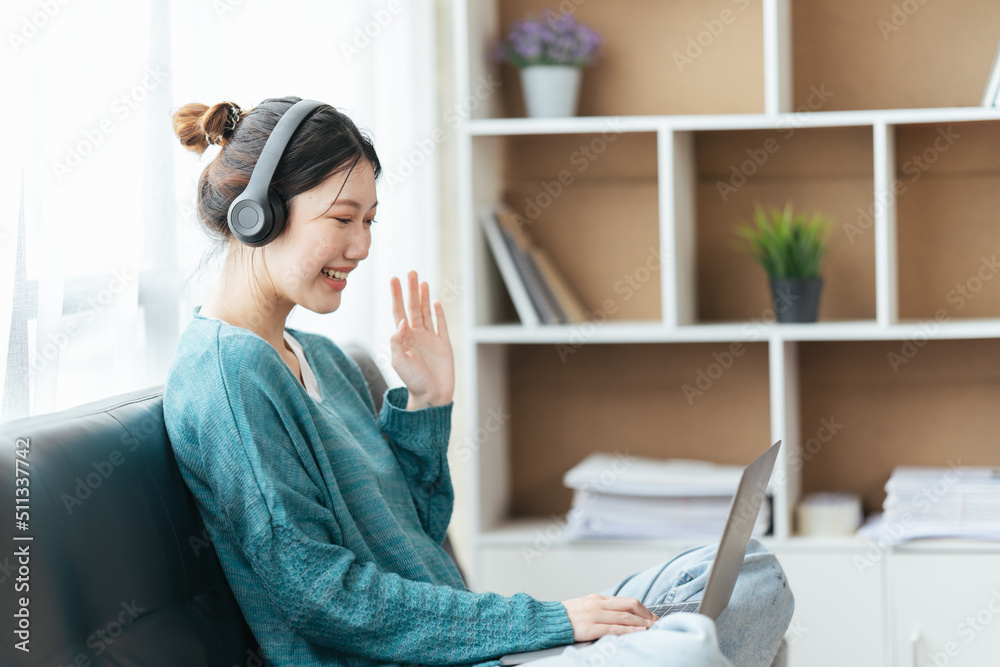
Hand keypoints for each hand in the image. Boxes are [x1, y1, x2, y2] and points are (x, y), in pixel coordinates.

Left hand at [390, 270, 454, 409]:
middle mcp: (416, 335)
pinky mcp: (444, 344)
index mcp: (403, 338)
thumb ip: (397, 341)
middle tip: (410, 272)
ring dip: (424, 297)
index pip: (398, 311)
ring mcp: (430, 338)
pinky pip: (441, 324)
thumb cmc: (413, 381)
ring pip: (426, 312)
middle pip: (413, 307)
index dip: (396, 295)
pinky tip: (436, 301)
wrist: (431, 396)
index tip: (393, 279)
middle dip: (411, 290)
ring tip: (422, 281)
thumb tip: (401, 321)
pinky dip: (439, 313)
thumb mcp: (399, 362)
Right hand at [561, 594, 656, 641]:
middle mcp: (598, 604)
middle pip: (630, 606)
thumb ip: (601, 608)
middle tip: (658, 623)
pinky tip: (639, 632)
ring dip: (642, 623)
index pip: (627, 601)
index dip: (644, 610)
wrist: (545, 620)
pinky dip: (629, 630)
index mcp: (598, 598)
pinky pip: (613, 629)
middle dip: (647, 615)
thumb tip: (619, 615)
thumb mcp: (584, 606)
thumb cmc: (564, 616)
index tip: (653, 617)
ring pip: (625, 617)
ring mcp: (594, 615)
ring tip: (654, 628)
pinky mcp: (589, 627)